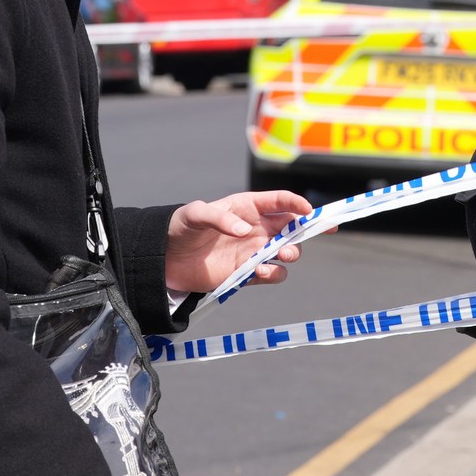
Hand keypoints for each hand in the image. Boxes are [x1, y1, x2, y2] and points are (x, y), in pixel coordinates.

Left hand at [164, 190, 313, 293]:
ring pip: (287, 251)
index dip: (297, 204)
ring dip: (291, 253)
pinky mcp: (247, 272)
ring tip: (280, 255)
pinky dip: (273, 273)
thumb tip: (245, 231)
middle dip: (304, 231)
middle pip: (292, 227)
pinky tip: (259, 271)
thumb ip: (219, 218)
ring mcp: (253, 251)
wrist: (165, 259)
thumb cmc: (179, 227)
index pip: (280, 202)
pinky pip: (271, 273)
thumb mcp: (195, 215)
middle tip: (299, 238)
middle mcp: (256, 228)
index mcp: (248, 207)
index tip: (310, 211)